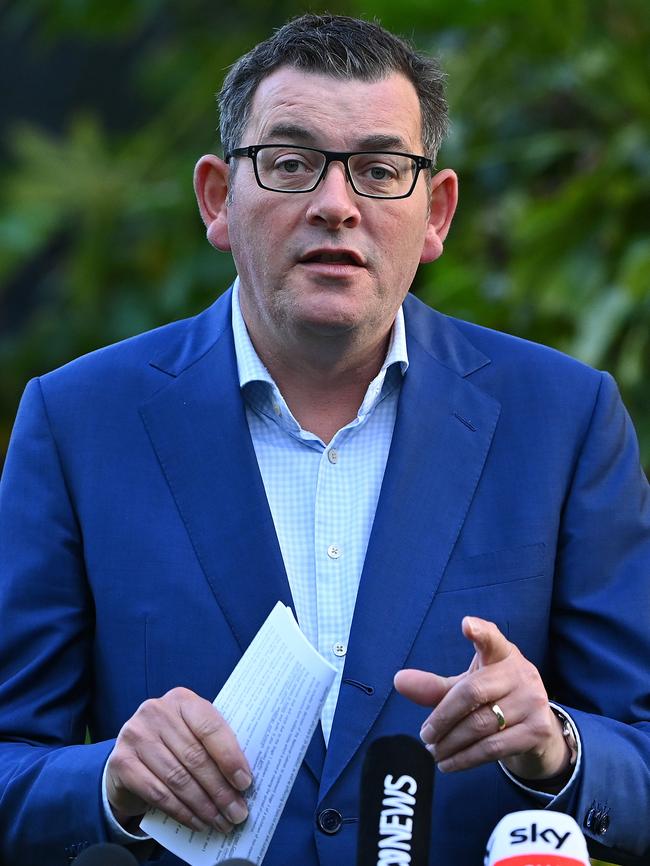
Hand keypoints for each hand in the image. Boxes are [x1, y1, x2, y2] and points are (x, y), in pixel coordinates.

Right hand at [106, 687, 251, 833]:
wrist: (130, 759)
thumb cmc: (173, 745)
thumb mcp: (194, 734)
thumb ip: (214, 747)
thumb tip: (244, 782)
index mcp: (182, 700)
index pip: (210, 727)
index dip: (229, 756)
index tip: (245, 783)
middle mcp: (156, 711)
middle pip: (195, 756)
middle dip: (220, 790)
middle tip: (237, 812)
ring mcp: (135, 735)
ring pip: (177, 778)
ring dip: (203, 805)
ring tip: (221, 822)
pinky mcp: (120, 762)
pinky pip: (157, 793)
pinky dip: (181, 811)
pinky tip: (197, 822)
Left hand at [394, 616, 569, 782]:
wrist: (537, 729)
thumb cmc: (494, 698)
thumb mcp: (468, 686)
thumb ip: (436, 686)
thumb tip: (399, 681)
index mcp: (502, 654)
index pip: (492, 639)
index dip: (480, 632)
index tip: (466, 625)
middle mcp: (521, 673)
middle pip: (472, 692)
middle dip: (442, 716)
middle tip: (424, 735)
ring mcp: (534, 701)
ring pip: (480, 725)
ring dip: (450, 742)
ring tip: (432, 751)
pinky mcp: (538, 730)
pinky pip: (493, 748)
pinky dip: (466, 758)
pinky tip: (449, 763)